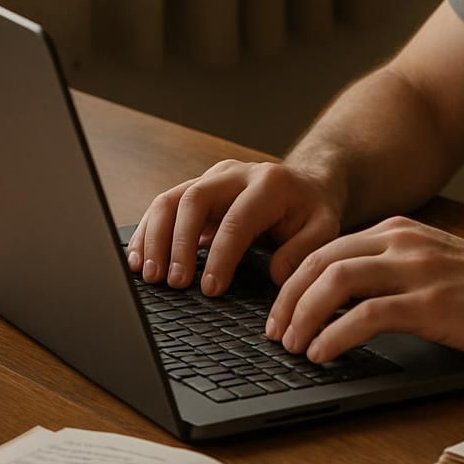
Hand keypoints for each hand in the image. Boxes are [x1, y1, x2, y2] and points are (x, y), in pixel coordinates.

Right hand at [126, 159, 345, 295]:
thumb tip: (275, 275)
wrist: (305, 184)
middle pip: (194, 200)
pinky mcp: (196, 188)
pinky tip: (139, 259)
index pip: (236, 219)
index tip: (210, 289)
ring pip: (172, 199)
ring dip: (155, 238)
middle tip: (174, 283)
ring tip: (149, 275)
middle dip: (179, 244)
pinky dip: (147, 232)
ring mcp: (212, 178)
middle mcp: (235, 174)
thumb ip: (303, 251)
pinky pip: (164, 205)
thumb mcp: (324, 228)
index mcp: (269, 184)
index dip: (220, 256)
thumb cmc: (312, 210)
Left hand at [265, 216, 463, 363]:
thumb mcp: (437, 263)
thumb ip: (395, 268)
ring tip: (292, 344)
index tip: (280, 309)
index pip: (326, 248)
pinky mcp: (430, 303)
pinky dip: (335, 335)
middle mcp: (404, 243)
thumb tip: (346, 295)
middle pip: (320, 261)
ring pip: (335, 281)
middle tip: (275, 331)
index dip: (293, 280)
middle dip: (286, 298)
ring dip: (303, 316)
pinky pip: (366, 315)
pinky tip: (324, 353)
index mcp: (402, 231)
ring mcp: (417, 271)